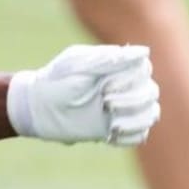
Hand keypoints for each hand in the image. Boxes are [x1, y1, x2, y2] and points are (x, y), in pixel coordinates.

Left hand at [7, 44, 159, 146]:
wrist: (37, 108)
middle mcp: (123, 86)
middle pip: (151, 92)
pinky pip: (140, 135)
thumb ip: (111, 59)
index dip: (131, 79)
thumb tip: (144, 52)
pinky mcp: (114, 129)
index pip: (144, 69)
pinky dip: (131, 135)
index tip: (106, 86)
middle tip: (105, 104)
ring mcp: (120, 109)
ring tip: (113, 125)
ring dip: (136, 120)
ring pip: (151, 114)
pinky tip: (110, 134)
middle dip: (133, 100)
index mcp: (116, 66)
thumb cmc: (57, 80)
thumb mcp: (80, 65)